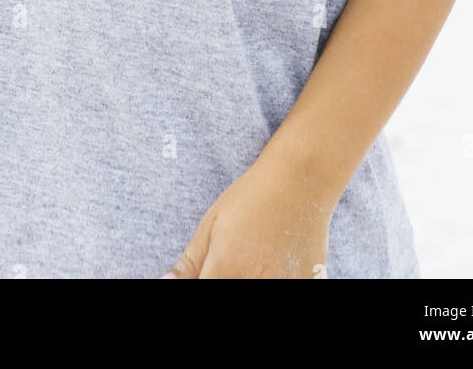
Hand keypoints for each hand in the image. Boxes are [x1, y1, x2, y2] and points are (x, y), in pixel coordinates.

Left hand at [161, 145, 331, 278]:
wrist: (301, 180)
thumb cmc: (252, 197)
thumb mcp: (212, 224)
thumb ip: (189, 263)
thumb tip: (165, 282)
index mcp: (227, 268)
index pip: (202, 292)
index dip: (199, 284)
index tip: (206, 273)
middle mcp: (256, 282)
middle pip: (230, 290)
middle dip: (223, 278)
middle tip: (230, 260)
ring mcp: (284, 284)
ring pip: (255, 291)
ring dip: (248, 277)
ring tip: (253, 257)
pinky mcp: (307, 283)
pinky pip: (285, 288)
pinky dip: (276, 277)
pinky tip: (274, 261)